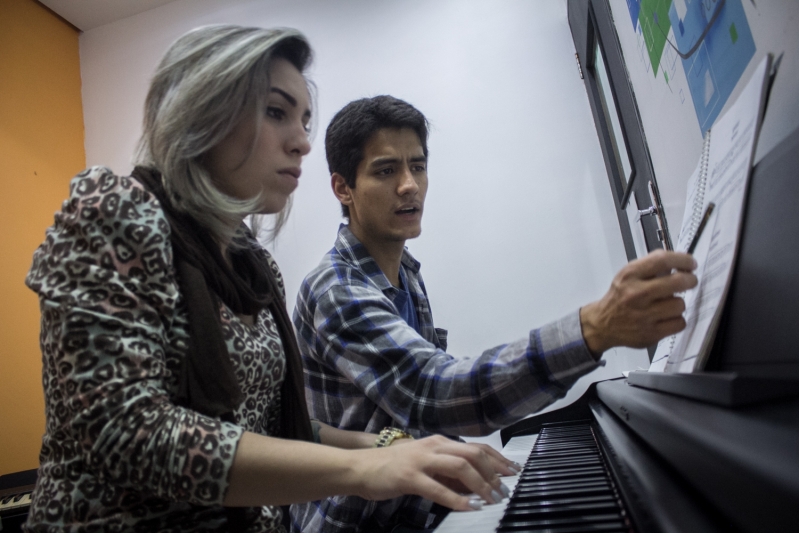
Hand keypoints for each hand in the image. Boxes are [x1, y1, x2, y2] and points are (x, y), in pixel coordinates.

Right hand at [350, 435, 512, 510]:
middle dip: (494, 473)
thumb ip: (448, 473)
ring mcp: (421, 460)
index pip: (477, 447)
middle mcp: (434, 446)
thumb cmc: (393, 467)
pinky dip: (457, 499)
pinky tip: (468, 508)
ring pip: (460, 467)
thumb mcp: (426, 465)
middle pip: (473, 454)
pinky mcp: (409, 476)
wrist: (360, 467)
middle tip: (504, 490)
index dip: (498, 459)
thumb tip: (474, 485)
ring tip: (491, 499)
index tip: (513, 471)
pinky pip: (438, 488)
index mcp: (440, 442)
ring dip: (480, 485)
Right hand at [580, 250, 697, 353]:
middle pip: (678, 281)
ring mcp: (644, 315)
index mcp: (630, 276)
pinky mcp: (651, 333)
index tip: (691, 263)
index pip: (662, 260)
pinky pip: (680, 323)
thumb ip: (650, 266)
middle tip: (690, 281)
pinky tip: (667, 318)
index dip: (682, 260)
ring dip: (678, 303)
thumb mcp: (627, 275)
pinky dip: (677, 320)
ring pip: (680, 304)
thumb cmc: (620, 297)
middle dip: (690, 280)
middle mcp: (636, 294)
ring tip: (668, 305)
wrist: (603, 323)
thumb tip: (679, 262)